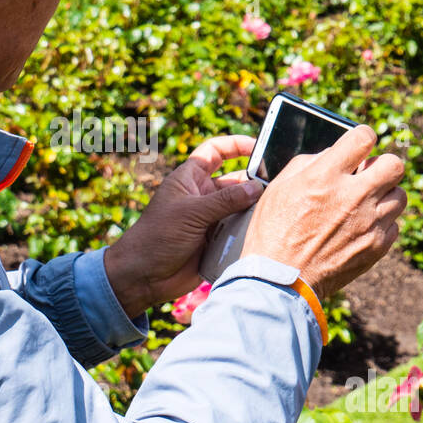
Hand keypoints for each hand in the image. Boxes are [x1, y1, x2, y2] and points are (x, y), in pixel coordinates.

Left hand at [103, 135, 263, 318]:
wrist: (144, 277)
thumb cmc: (157, 237)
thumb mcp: (191, 213)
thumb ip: (225, 200)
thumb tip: (256, 187)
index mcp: (190, 180)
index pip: (214, 152)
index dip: (235, 145)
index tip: (258, 146)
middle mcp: (202, 196)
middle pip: (235, 181)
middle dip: (254, 182)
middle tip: (277, 186)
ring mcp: (210, 219)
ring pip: (241, 207)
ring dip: (254, 208)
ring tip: (276, 209)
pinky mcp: (217, 241)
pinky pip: (240, 231)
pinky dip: (251, 230)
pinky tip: (266, 230)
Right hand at [241, 125, 405, 298]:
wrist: (280, 281)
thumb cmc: (274, 233)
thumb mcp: (279, 188)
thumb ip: (308, 163)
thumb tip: (332, 154)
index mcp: (325, 176)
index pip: (363, 137)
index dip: (362, 138)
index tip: (358, 147)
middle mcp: (353, 196)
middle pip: (394, 164)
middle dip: (382, 165)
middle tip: (367, 175)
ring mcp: (369, 223)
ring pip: (400, 195)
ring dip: (384, 195)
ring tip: (364, 205)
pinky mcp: (377, 246)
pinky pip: (394, 225)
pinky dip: (381, 224)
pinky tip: (361, 228)